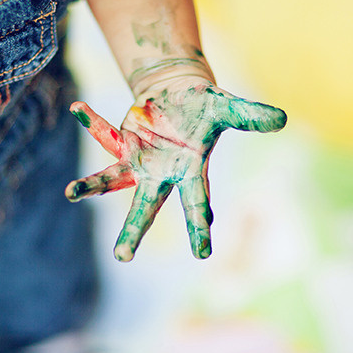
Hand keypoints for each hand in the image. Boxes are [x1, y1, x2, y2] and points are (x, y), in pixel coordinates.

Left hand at [65, 79, 285, 261]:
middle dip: (134, 230)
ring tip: (71, 192)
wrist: (181, 96)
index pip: (196, 203)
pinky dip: (92, 121)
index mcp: (190, 171)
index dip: (199, 226)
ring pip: (113, 180)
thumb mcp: (229, 108)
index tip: (202, 253)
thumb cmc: (207, 108)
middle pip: (146, 207)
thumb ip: (250, 116)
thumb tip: (282, 119)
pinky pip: (104, 135)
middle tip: (122, 257)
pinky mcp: (122, 145)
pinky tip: (76, 106)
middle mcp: (161, 173)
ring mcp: (138, 161)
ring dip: (92, 186)